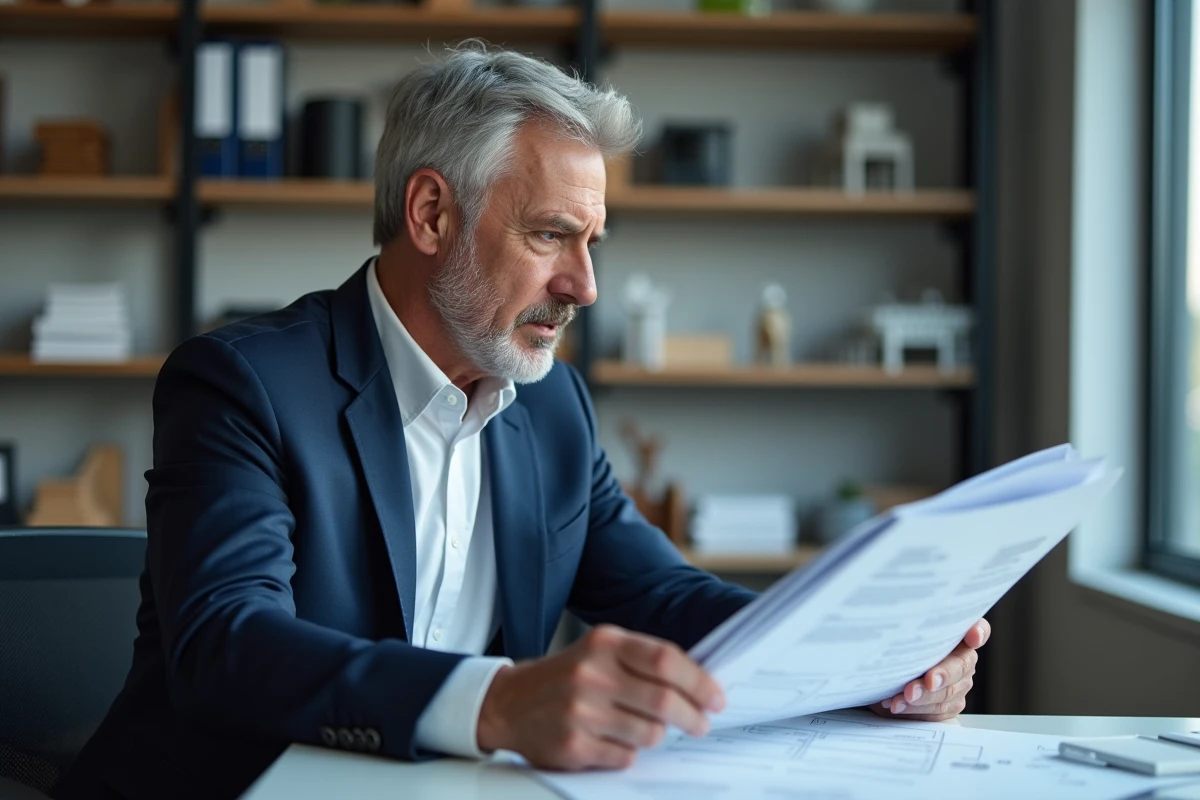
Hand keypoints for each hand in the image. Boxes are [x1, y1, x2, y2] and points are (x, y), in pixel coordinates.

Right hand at [476, 624, 723, 769]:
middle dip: (693, 716)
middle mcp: (591, 673)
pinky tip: (616, 742)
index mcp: (605, 642)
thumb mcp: (601, 652)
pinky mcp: (573, 745)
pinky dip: (630, 752)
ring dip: (659, 736)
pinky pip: (625, 756)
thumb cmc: (568, 677)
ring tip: (649, 730)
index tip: (717, 697)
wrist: (509, 702)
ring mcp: (580, 711)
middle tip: (701, 723)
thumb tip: (701, 683)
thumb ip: (644, 661)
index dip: (699, 681)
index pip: (666, 660)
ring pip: (650, 733)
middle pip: (664, 700)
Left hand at [869, 618, 989, 721]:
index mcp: (952, 634)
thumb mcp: (893, 642)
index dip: (978, 631)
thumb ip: (903, 636)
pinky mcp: (951, 704)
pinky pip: (938, 710)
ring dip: (924, 696)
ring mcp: (960, 682)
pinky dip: (916, 709)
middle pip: (962, 664)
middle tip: (928, 681)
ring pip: (948, 691)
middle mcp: (962, 657)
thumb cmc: (889, 655)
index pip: (977, 628)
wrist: (881, 682)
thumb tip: (889, 631)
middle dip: (943, 673)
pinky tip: (898, 705)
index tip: (973, 636)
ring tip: (902, 697)